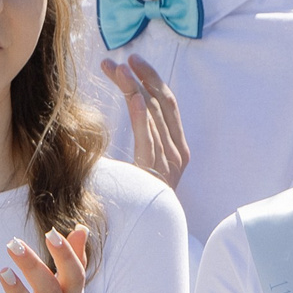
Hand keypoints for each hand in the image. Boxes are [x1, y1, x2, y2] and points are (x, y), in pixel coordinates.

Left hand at [101, 56, 189, 188]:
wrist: (150, 234)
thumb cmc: (140, 200)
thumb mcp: (143, 167)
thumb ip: (139, 143)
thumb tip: (115, 122)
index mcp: (176, 148)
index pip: (166, 104)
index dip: (151, 79)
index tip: (131, 62)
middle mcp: (177, 151)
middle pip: (162, 103)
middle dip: (143, 76)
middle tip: (122, 58)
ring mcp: (168, 161)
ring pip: (154, 114)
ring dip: (134, 87)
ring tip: (115, 66)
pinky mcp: (156, 171)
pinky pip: (150, 138)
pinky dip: (143, 115)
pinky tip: (135, 96)